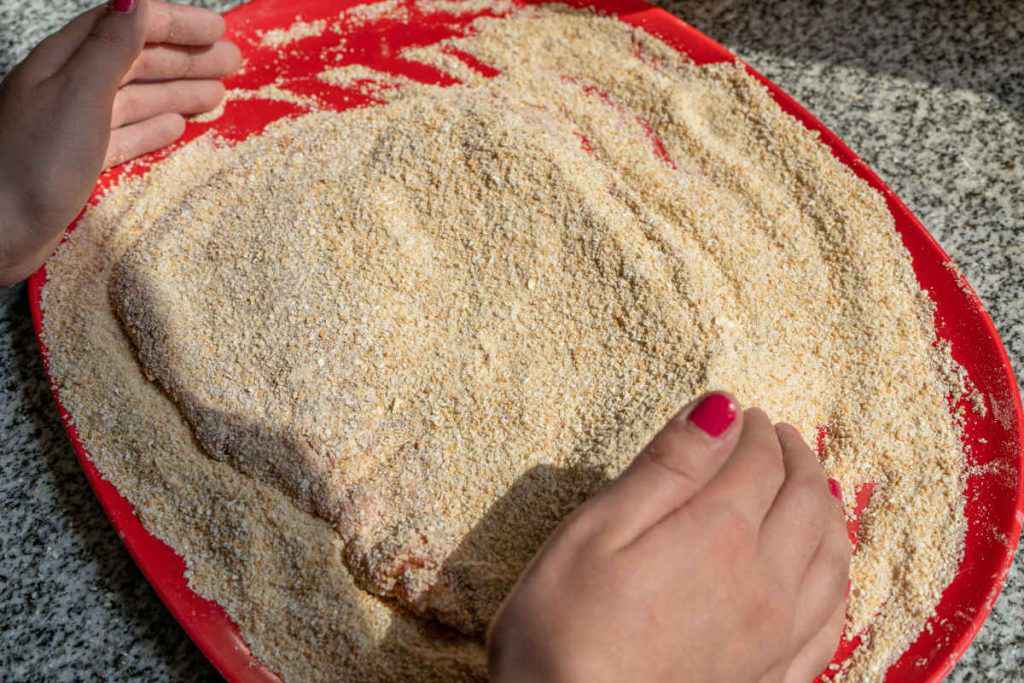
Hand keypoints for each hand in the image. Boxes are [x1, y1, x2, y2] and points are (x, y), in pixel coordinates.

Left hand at [0, 0, 240, 284]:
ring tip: (218, 94)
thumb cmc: (37, 159)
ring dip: (178, 91)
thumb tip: (138, 1)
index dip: (174, 23)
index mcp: (64, 61)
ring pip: (137, 98)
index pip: (126, 26)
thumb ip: (112, 48)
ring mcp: (75, 125)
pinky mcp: (80, 161)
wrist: (0, 229)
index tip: (219, 30)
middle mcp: (69, 86)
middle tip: (233, 61)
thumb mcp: (80, 94)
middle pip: (136, 60)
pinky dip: (155, 126)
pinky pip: (127, 134)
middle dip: (185, 58)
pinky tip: (176, 126)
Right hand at [488, 393, 849, 682]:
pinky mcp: (772, 676)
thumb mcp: (599, 529)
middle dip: (798, 459)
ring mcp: (777, 636)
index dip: (756, 431)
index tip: (746, 415)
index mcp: (720, 536)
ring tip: (806, 488)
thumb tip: (722, 408)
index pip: (760, 463)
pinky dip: (836, 576)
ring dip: (824, 509)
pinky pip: (831, 618)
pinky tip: (823, 568)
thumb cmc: (565, 623)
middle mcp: (765, 583)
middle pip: (807, 502)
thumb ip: (668, 466)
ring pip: (831, 557)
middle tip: (779, 437)